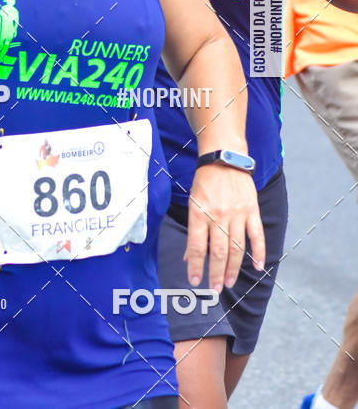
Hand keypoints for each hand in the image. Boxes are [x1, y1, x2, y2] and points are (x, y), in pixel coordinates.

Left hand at [184, 164, 264, 292]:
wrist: (225, 157)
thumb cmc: (205, 181)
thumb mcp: (192, 201)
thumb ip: (193, 229)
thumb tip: (188, 256)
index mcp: (200, 213)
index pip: (197, 246)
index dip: (196, 266)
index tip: (195, 281)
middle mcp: (218, 215)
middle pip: (218, 252)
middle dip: (216, 274)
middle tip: (214, 289)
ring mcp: (237, 214)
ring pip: (236, 248)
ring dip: (233, 268)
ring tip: (228, 283)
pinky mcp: (251, 210)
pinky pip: (257, 235)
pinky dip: (259, 253)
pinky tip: (258, 267)